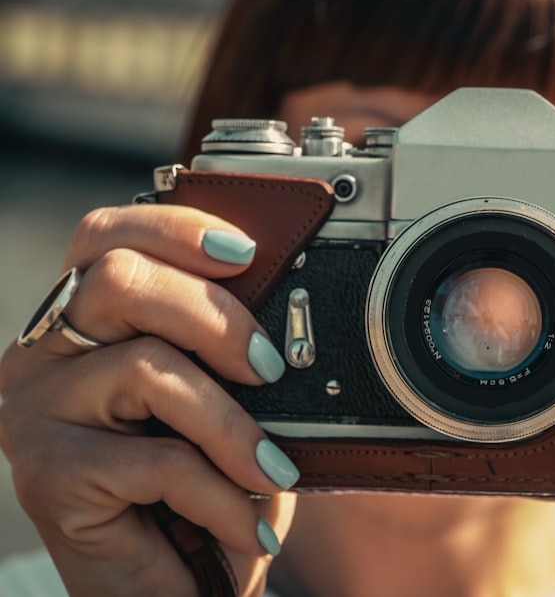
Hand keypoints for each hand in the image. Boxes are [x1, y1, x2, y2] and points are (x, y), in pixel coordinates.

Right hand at [0, 205, 299, 596]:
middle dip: (216, 317)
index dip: (175, 228)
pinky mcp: (44, 474)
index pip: (105, 236)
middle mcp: (44, 354)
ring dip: (233, 425)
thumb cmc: (202, 485)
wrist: (171, 587)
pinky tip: (247, 522)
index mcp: (86, 321)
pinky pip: (155, 460)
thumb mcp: (225, 401)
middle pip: (120, 281)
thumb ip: (228, 346)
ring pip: (147, 368)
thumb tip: (286, 310)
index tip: (247, 251)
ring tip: (274, 469)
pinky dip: (222, 494)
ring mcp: (35, 411)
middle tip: (268, 368)